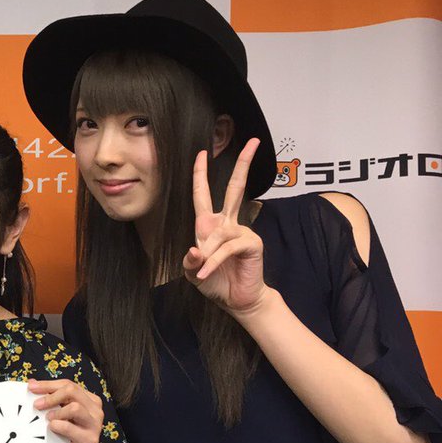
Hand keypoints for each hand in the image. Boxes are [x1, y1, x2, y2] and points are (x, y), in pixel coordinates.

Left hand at [29, 379, 102, 442]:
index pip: (68, 384)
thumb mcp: (58, 411)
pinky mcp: (90, 440)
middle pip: (72, 391)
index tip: (32, 387)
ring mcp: (95, 424)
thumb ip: (49, 396)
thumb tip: (32, 383)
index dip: (48, 384)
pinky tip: (52, 428)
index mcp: (89, 399)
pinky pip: (70, 428)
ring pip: (74, 407)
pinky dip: (57, 426)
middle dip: (50, 396)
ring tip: (48, 419)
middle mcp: (95, 409)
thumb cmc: (66, 432)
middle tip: (37, 404)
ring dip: (56, 412)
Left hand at [183, 138, 266, 314]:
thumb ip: (190, 261)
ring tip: (204, 269)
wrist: (236, 300)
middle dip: (243, 165)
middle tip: (253, 142)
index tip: (202, 153)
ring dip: (208, 253)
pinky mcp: (252, 243)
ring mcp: (242, 231)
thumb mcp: (193, 272)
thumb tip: (195, 250)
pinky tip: (208, 271)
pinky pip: (227, 247)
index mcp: (210, 225)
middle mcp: (227, 223)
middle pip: (235, 188)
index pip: (203, 194)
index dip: (201, 174)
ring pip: (219, 233)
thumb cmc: (215, 282)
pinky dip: (214, 261)